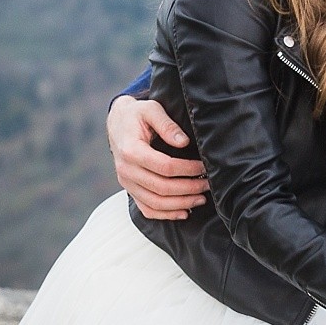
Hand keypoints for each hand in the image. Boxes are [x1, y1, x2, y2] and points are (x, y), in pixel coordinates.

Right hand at [107, 96, 209, 219]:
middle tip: (207, 184)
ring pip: (155, 203)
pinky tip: (183, 212)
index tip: (204, 167)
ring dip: (180, 204)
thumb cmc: (136, 115)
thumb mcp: (151, 109)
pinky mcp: (130, 190)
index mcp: (131, 150)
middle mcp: (126, 170)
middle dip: (189, 188)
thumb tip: (183, 142)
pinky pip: (147, 209)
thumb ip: (167, 124)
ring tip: (201, 198)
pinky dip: (166, 214)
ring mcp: (127, 183)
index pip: (164, 166)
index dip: (187, 169)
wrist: (118, 123)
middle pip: (161, 188)